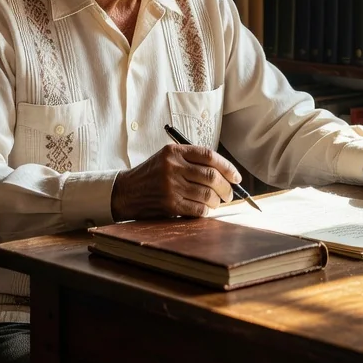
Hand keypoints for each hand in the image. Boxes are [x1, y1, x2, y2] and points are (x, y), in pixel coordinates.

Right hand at [111, 145, 239, 220]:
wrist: (127, 191)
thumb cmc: (152, 174)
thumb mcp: (167, 157)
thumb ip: (192, 160)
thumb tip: (224, 173)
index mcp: (174, 151)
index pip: (209, 156)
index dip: (227, 167)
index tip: (236, 177)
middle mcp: (173, 167)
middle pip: (211, 176)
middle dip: (226, 187)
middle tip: (230, 194)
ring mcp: (171, 186)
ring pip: (207, 194)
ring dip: (217, 201)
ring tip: (216, 202)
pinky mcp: (170, 204)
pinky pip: (198, 209)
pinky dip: (206, 211)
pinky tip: (205, 209)